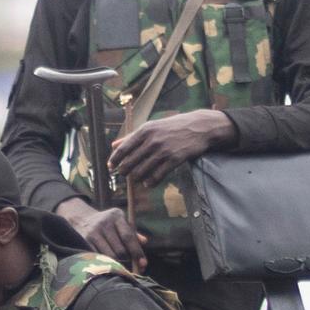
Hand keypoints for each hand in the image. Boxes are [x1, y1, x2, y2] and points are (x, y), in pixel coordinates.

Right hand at [62, 198, 145, 263]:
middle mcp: (104, 223)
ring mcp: (93, 232)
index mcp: (116, 216)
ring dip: (117, 263)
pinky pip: (99, 257)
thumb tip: (144, 242)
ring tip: (120, 265)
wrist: (82, 219)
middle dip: (127, 260)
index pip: (128, 236)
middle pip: (120, 249)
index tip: (143, 263)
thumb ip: (132, 232)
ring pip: (110, 256)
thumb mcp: (120, 223)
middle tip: (131, 266)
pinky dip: (105, 262)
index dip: (137, 251)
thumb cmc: (108, 224)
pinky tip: (108, 263)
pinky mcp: (85, 241)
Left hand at [109, 110, 232, 179]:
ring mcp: (163, 150)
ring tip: (138, 178)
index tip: (110, 167)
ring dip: (137, 178)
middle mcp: (152, 140)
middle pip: (130, 163)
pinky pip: (156, 176)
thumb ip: (132, 136)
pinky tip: (148, 183)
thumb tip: (113, 145)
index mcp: (145, 130)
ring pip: (141, 172)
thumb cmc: (173, 127)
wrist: (199, 127)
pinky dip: (150, 182)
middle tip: (125, 175)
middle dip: (124, 172)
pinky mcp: (174, 160)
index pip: (123, 148)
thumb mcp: (152, 126)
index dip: (114, 160)